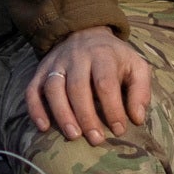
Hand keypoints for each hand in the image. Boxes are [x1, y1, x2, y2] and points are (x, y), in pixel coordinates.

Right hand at [24, 25, 155, 142]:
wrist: (86, 33)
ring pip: (54, 88)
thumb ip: (140, 91)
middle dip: (86, 116)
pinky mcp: (41, 72)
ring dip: (62, 114)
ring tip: (73, 136)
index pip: (105, 83)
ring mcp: (56, 64)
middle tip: (96, 139)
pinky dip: (35, 109)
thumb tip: (137, 118)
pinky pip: (32, 90)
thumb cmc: (115, 58)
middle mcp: (76, 57)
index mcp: (103, 55)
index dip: (112, 108)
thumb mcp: (136, 66)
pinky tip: (43, 127)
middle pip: (77, 87)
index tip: (118, 130)